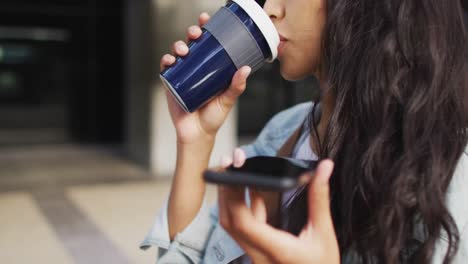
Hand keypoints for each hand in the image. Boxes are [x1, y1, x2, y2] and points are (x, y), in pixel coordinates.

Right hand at [161, 12, 251, 145]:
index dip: (207, 28)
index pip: (209, 43)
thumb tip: (246, 69)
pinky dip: (166, 61)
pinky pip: (166, 68)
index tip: (208, 19)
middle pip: (192, 43)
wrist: (198, 134)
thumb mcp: (228, 100)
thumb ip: (236, 86)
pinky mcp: (171, 83)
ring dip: (178, 45)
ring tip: (184, 49)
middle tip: (196, 33)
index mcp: (211, 67)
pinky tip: (170, 60)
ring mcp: (183, 74)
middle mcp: (196, 68)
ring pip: (178, 52)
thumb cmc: (213, 117)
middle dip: (192, 33)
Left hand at [218, 160, 339, 263]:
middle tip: (232, 163)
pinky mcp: (255, 253)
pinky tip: (254, 190)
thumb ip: (320, 199)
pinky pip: (241, 228)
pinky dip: (243, 207)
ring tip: (239, 171)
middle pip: (230, 221)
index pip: (245, 224)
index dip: (235, 197)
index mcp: (276, 250)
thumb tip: (323, 168)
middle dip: (226, 189)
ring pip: (231, 225)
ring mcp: (254, 256)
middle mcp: (259, 255)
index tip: (237, 172)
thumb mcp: (324, 233)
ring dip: (231, 197)